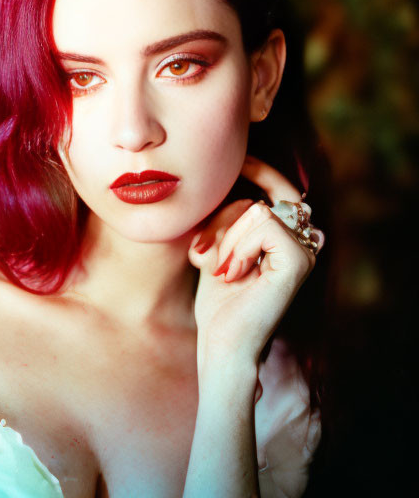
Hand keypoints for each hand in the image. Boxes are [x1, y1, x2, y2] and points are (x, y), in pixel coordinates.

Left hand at [188, 156, 320, 370]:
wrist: (222, 344)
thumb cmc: (217, 300)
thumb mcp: (217, 245)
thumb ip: (226, 213)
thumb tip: (219, 169)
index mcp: (286, 236)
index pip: (278, 185)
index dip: (257, 169)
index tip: (235, 162)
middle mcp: (302, 240)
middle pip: (258, 196)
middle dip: (221, 218)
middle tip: (202, 253)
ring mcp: (305, 250)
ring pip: (256, 209)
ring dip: (223, 237)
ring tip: (217, 268)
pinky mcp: (299, 261)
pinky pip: (262, 223)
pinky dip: (237, 245)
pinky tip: (233, 272)